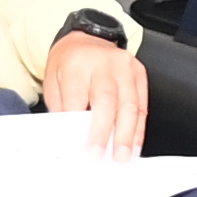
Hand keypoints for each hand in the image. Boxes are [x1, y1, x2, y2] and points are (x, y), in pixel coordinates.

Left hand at [43, 30, 148, 159]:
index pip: (77, 98)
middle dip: (104, 132)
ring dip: (127, 134)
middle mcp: (103, 64)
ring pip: (129, 104)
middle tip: (102, 156)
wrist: (86, 39)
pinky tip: (134, 144)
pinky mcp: (139, 74)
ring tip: (124, 156)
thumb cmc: (69, 65)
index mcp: (76, 65)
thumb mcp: (54, 83)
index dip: (79, 126)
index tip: (80, 149)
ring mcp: (124, 68)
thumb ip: (62, 109)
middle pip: (106, 100)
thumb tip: (72, 140)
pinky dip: (138, 128)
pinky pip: (142, 104)